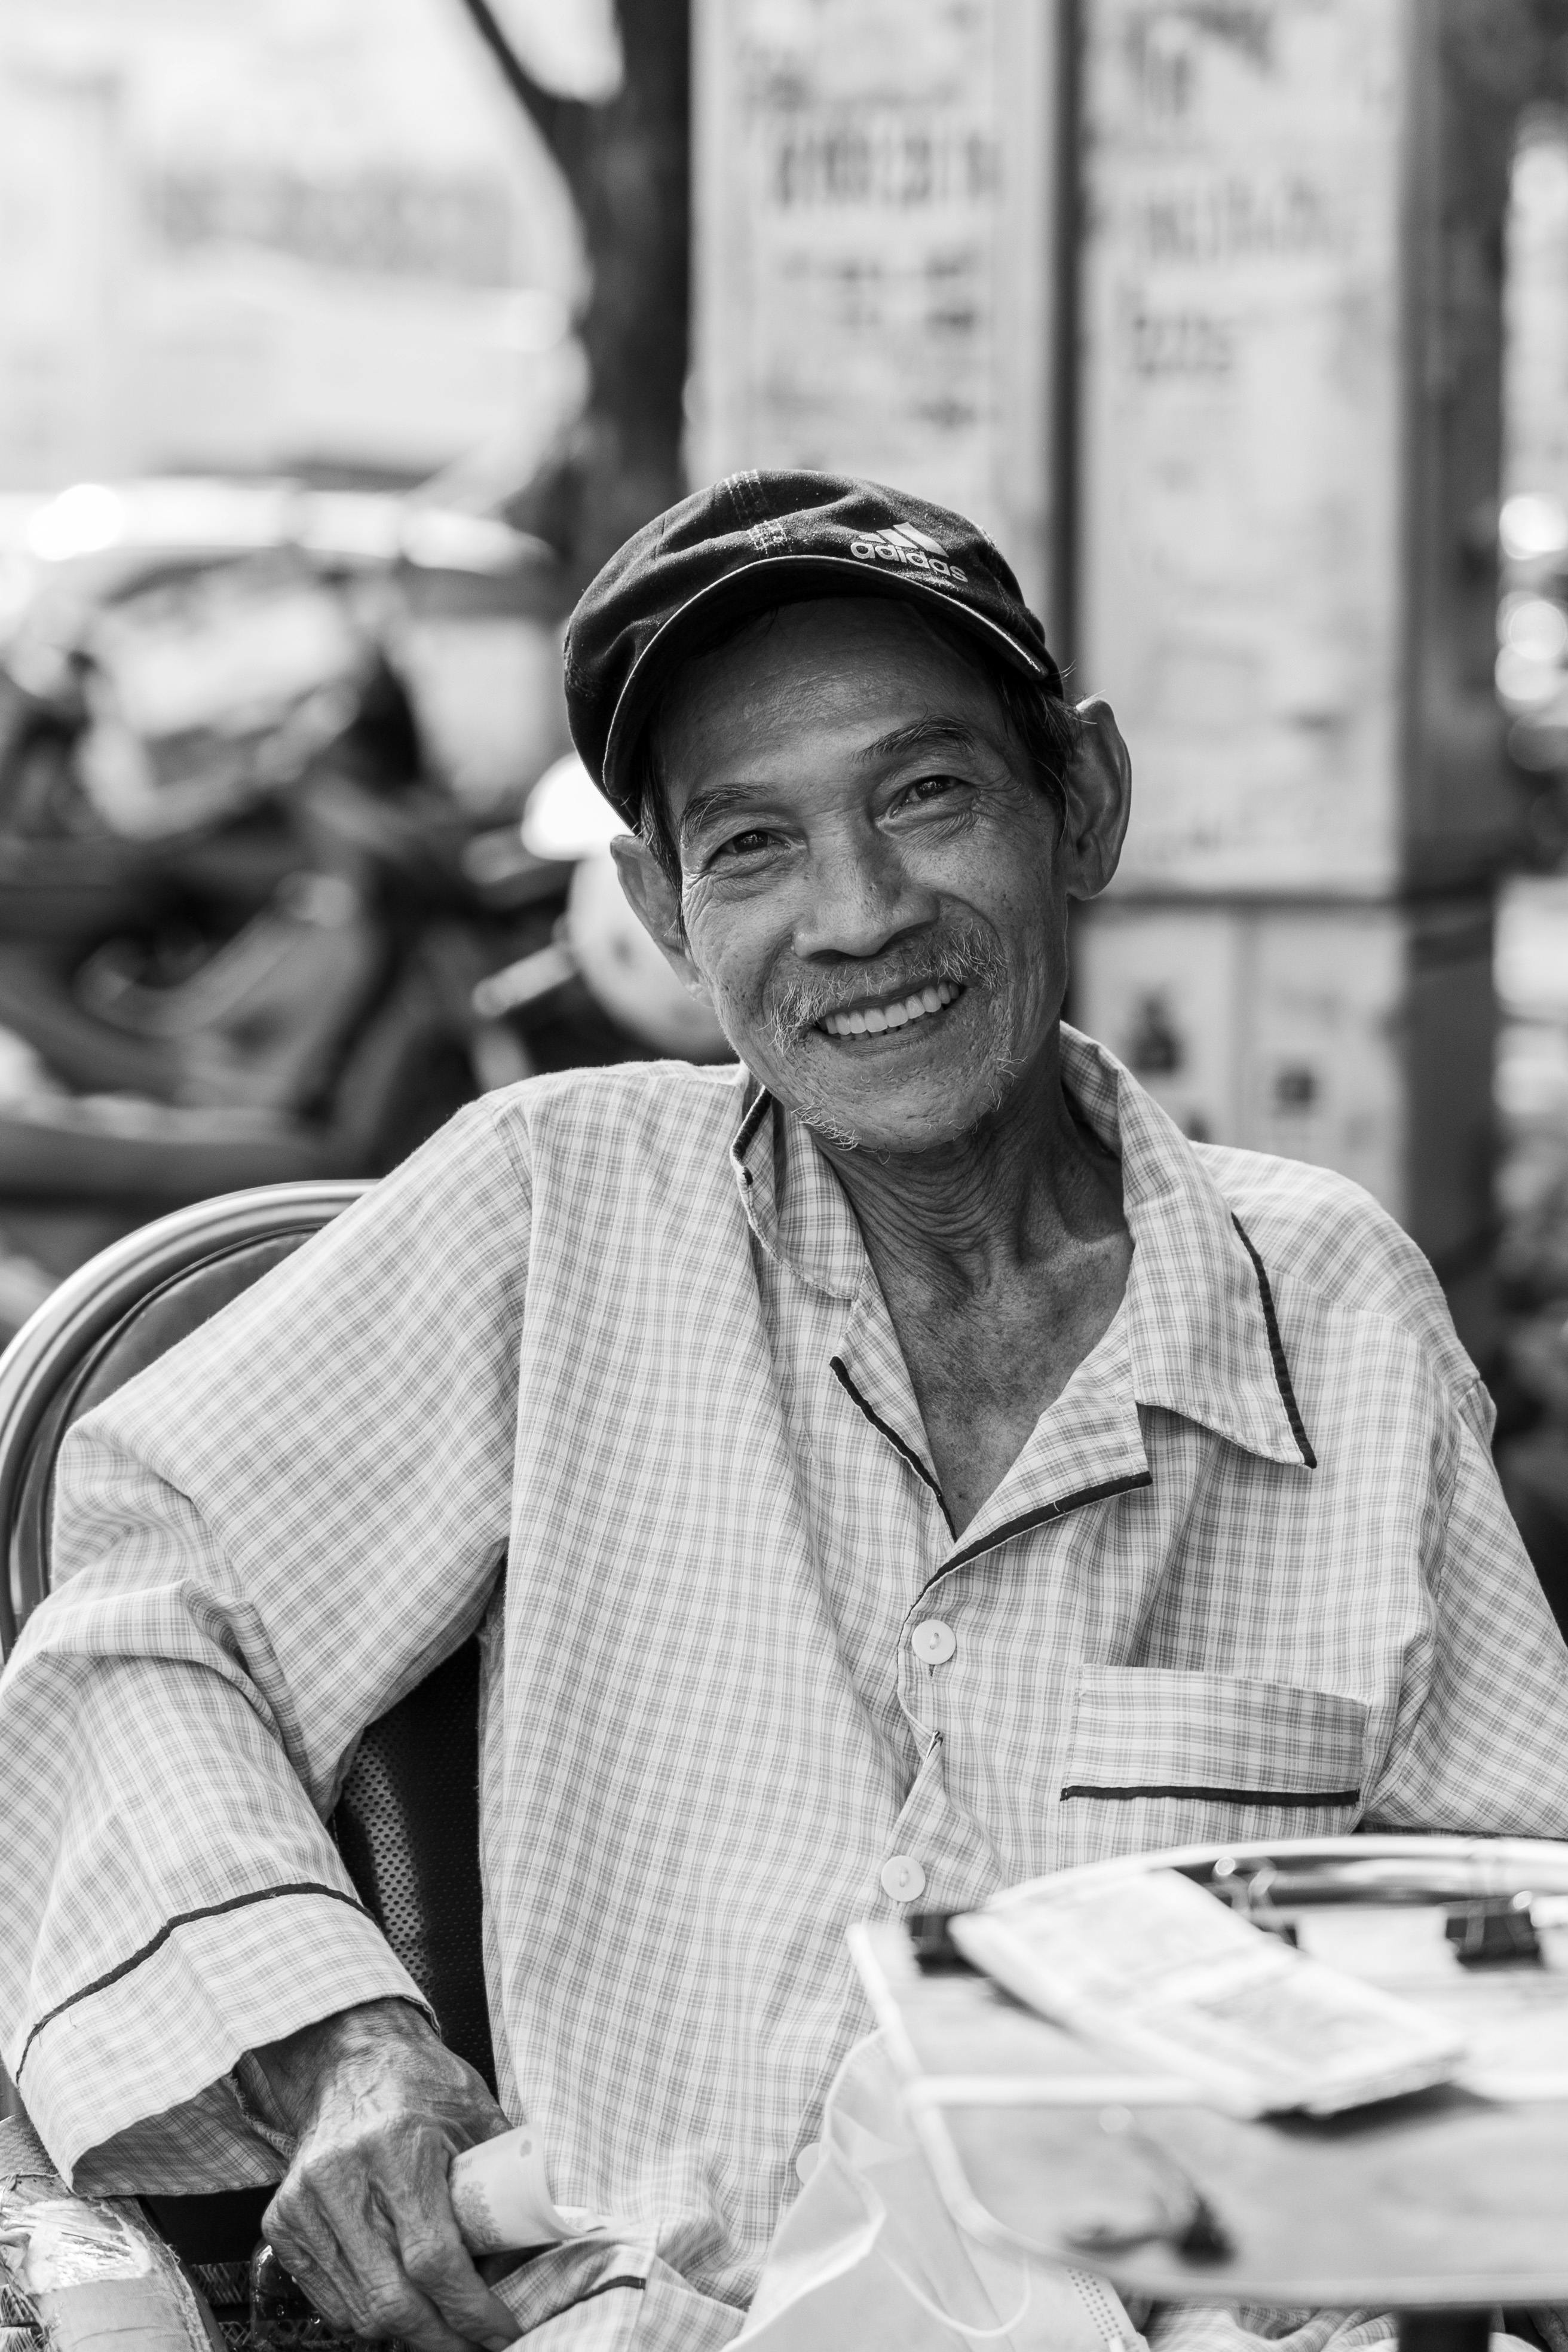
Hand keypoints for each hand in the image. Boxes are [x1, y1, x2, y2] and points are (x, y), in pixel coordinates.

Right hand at [249, 1997, 521, 2351]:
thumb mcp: (479, 2118)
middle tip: (477, 2344)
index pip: (434, 2258)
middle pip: (392, 2300)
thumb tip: (541, 2250)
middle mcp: (342, 2178)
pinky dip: (369, 2317)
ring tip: (445, 2328)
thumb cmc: (423, 2086)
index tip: (503, 2329)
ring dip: (408, 2334)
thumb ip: (506, 2182)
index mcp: (396, 2146)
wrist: (351, 2059)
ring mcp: (304, 2204)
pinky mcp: (283, 2223)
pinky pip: (330, 2301)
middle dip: (442, 2338)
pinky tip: (403, 2306)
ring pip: (359, 2312)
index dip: (472, 2308)